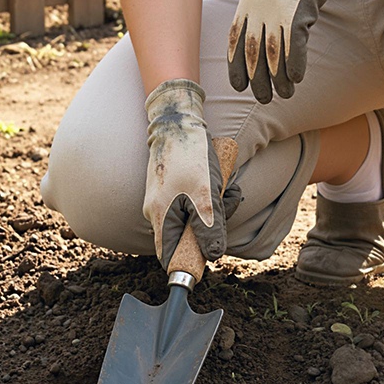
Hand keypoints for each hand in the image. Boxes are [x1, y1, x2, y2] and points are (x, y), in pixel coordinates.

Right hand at [143, 79, 229, 269]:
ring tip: (227, 189)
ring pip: (193, 218)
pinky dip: (210, 197)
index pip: (168, 255)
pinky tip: (220, 182)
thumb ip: (209, 228)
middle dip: (212, 226)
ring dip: (215, 208)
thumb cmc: (190, 157)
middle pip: (185, 236)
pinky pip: (192, 203)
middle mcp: (155, 211)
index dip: (187, 261)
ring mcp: (162, 199)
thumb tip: (213, 256)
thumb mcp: (206, 195)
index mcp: (159, 217)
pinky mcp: (171, 189)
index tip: (207, 257)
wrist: (178, 122)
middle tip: (227, 204)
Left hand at [228, 0, 373, 103]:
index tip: (238, 86)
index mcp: (247, 1)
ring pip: (273, 55)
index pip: (236, 41)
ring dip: (278, 79)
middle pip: (252, 54)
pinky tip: (297, 78)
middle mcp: (258, 8)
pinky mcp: (299, 10)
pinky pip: (294, 46)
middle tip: (263, 98)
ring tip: (284, 94)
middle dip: (256, 80)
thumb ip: (261, 5)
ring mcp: (277, 10)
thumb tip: (261, 29)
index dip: (236, 66)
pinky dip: (295, 65)